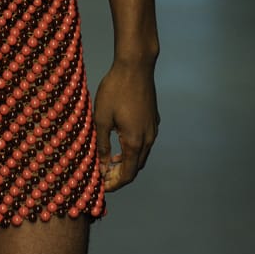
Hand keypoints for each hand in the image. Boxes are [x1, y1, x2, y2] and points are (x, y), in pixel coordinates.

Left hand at [93, 60, 158, 191]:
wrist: (135, 66)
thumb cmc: (115, 90)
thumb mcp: (102, 118)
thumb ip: (102, 145)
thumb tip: (102, 166)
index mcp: (135, 142)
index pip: (128, 174)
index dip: (114, 184)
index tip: (101, 186)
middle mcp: (148, 138)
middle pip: (136, 167)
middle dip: (120, 175)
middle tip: (102, 175)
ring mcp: (153, 128)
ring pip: (141, 154)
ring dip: (127, 162)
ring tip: (109, 160)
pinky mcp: (153, 119)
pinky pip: (144, 141)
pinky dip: (133, 149)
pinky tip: (119, 141)